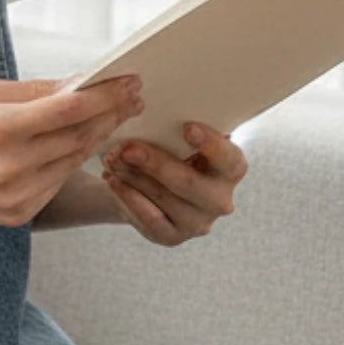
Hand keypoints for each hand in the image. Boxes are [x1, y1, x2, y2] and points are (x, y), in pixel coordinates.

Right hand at [0, 73, 144, 225]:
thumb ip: (33, 92)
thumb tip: (77, 84)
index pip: (69, 110)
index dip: (105, 95)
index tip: (128, 81)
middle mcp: (9, 168)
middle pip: (79, 136)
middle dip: (110, 114)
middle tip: (132, 96)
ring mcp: (14, 196)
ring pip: (73, 161)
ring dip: (97, 138)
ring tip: (114, 117)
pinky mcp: (17, 215)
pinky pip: (57, 182)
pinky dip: (71, 161)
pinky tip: (81, 144)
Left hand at [98, 121, 247, 244]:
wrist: (151, 186)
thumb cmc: (172, 152)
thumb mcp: (181, 139)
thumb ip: (181, 128)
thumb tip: (160, 107)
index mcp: (231, 169)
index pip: (229, 159)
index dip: (211, 145)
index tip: (187, 127)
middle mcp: (220, 200)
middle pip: (190, 183)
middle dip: (155, 163)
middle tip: (127, 148)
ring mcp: (197, 223)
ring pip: (164, 199)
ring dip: (134, 176)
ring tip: (112, 158)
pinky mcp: (172, 237)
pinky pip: (149, 217)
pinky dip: (128, 196)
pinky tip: (112, 179)